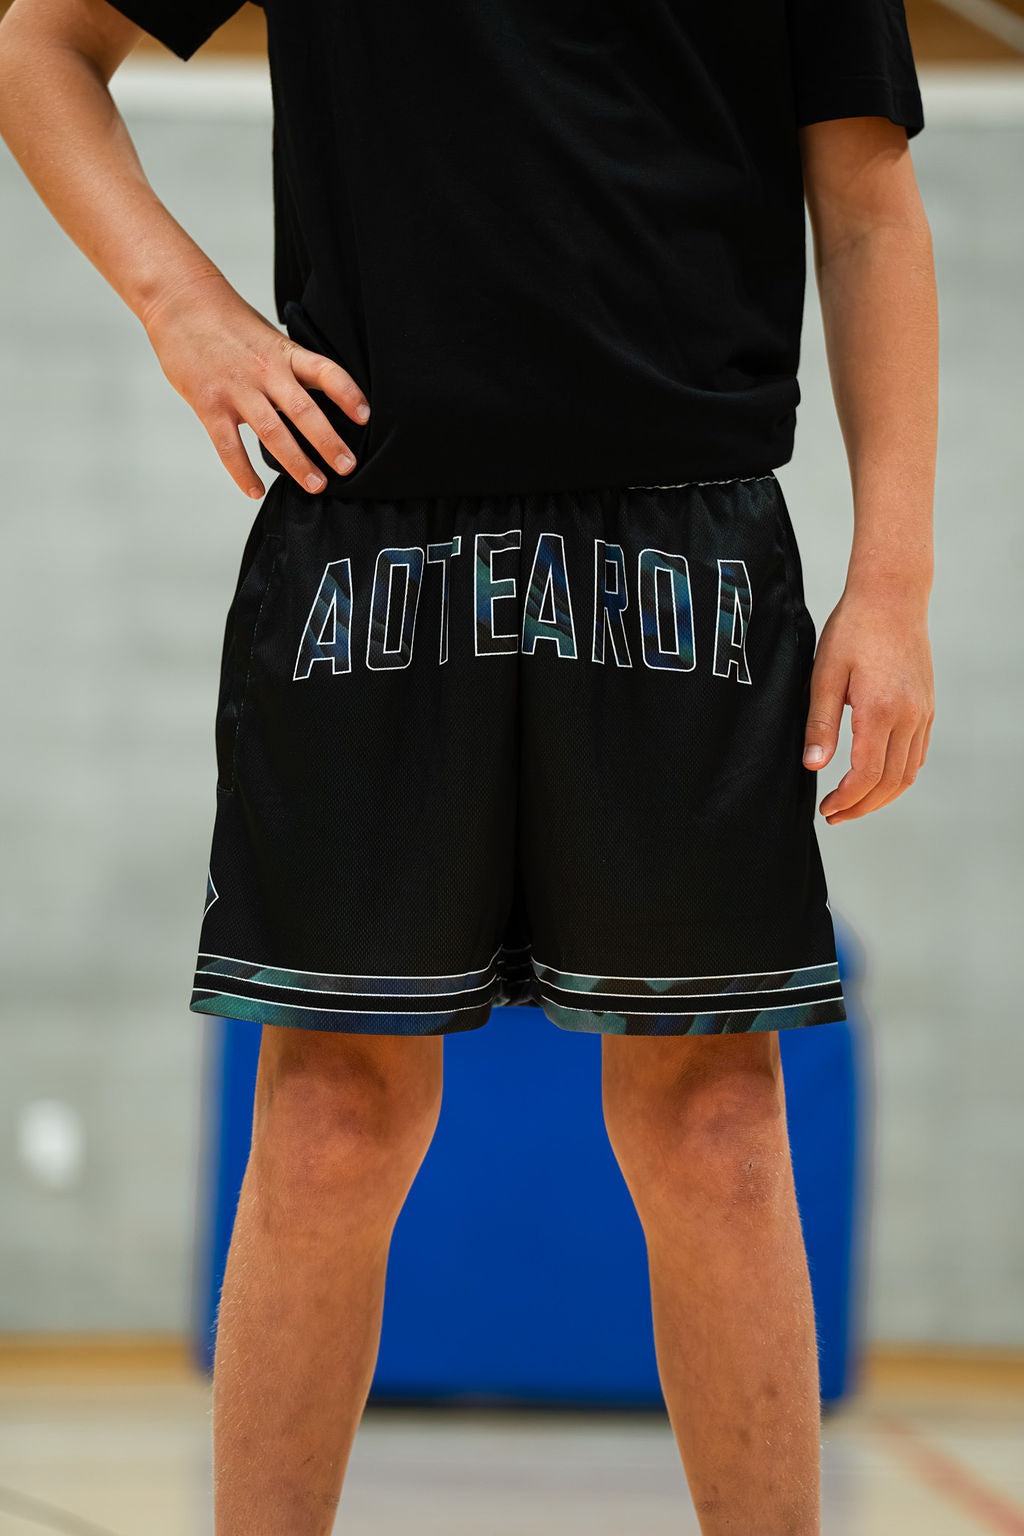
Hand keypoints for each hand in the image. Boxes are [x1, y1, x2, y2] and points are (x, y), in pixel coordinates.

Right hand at [141, 268, 369, 497]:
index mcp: (284, 353)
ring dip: (297, 463)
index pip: (325, 372)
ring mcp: (236, 388)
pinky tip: (256, 491)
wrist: (178, 300)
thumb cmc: (227, 322)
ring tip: (316, 485)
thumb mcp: (268, 338)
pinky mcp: (209, 404)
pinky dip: (243, 472)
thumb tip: (316, 401)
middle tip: (348, 468)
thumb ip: (290, 370)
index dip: (347, 393)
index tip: (365, 416)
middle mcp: (265, 371)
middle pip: (303, 411)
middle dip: (329, 443)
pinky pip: (229, 446)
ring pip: (272, 432)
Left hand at [801, 586, 933, 824]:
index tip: (825, 808)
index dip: (845, 799)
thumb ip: (821, 723)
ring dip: (881, 797)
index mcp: (881, 710)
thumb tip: (813, 765)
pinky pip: (917, 755)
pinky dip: (899, 776)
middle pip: (891, 782)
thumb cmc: (853, 630)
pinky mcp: (927, 708)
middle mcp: (910, 716)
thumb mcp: (825, 675)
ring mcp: (923, 713)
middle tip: (834, 816)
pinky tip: (876, 779)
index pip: (867, 775)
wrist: (891, 597)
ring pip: (908, 773)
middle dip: (861, 807)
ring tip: (852, 805)